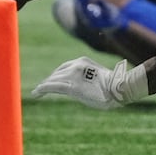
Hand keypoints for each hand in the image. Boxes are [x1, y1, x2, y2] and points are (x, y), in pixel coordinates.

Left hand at [30, 56, 147, 109]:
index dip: (57, 74)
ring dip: (44, 86)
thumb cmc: (114, 86)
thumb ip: (88, 78)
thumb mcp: (99, 77)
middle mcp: (75, 65)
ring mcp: (72, 75)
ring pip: (53, 80)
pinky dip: (43, 89)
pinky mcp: (70, 87)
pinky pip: (52, 87)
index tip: (52, 80)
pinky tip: (37, 93)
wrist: (118, 88)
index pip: (65, 67)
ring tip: (37, 92)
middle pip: (57, 73)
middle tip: (42, 88)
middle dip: (49, 80)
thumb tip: (86, 85)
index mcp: (82, 61)